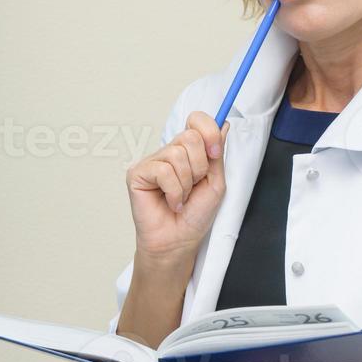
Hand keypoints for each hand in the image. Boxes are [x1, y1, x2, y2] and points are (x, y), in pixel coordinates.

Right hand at [126, 112, 229, 260]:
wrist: (179, 241)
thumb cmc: (195, 216)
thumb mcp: (215, 182)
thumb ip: (217, 154)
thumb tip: (224, 124)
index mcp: (189, 151)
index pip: (197, 120)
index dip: (209, 131)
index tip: (216, 153)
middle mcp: (169, 153)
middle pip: (190, 136)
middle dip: (200, 166)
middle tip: (195, 185)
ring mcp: (152, 162)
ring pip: (177, 154)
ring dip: (186, 183)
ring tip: (182, 198)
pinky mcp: (137, 173)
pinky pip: (163, 170)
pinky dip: (174, 190)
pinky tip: (171, 202)